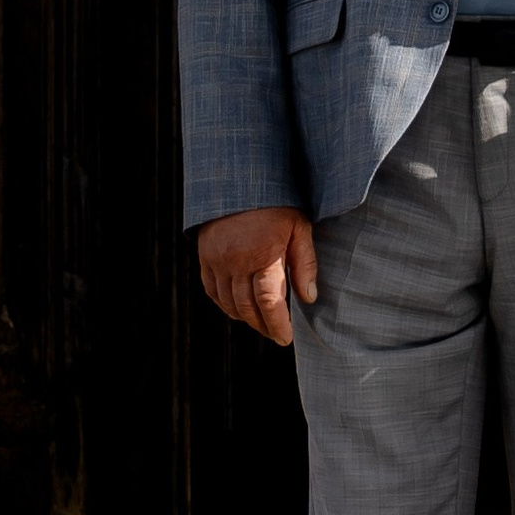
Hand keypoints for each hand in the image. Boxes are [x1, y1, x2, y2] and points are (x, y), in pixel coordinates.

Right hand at [198, 204, 317, 344]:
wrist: (239, 177)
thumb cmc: (276, 202)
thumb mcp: (299, 227)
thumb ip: (305, 264)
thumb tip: (309, 298)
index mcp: (263, 254)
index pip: (269, 302)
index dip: (277, 324)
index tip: (286, 337)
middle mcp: (236, 261)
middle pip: (248, 308)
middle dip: (264, 325)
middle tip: (277, 333)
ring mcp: (217, 260)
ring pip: (229, 304)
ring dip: (246, 318)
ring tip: (262, 323)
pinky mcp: (205, 257)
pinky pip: (212, 291)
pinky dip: (225, 305)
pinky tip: (239, 308)